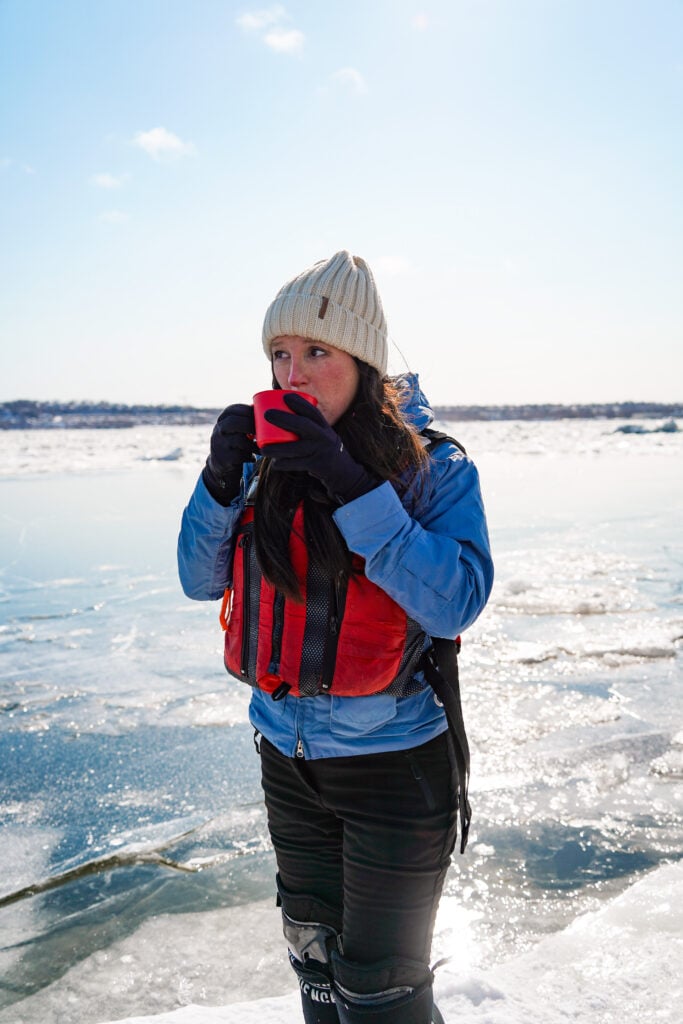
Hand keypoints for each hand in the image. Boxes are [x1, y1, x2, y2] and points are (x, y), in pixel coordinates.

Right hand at [203, 404, 256, 504]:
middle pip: (233, 422)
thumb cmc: (236, 443)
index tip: (261, 414)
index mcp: (222, 420)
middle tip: (264, 430)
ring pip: (239, 440)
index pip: (232, 410)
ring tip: (263, 445)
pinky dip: (250, 456)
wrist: (220, 466)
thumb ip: (246, 420)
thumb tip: (272, 408)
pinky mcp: (224, 459)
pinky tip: (254, 458)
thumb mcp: (236, 430)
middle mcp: (218, 431)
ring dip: (254, 443)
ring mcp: (219, 445)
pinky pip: (240, 456)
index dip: (247, 410)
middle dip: (251, 424)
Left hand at [261, 393, 377, 503]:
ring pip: (296, 448)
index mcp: (323, 426)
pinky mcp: (316, 464)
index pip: (312, 411)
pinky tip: (275, 463)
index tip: (285, 396)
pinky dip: (284, 464)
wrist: (341, 470)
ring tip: (263, 449)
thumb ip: (306, 424)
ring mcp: (320, 450)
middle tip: (267, 414)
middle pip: (302, 424)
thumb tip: (281, 412)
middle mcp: (323, 436)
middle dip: (283, 418)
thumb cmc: (322, 447)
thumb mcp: (321, 433)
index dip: (299, 402)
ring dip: (277, 448)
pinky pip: (296, 464)